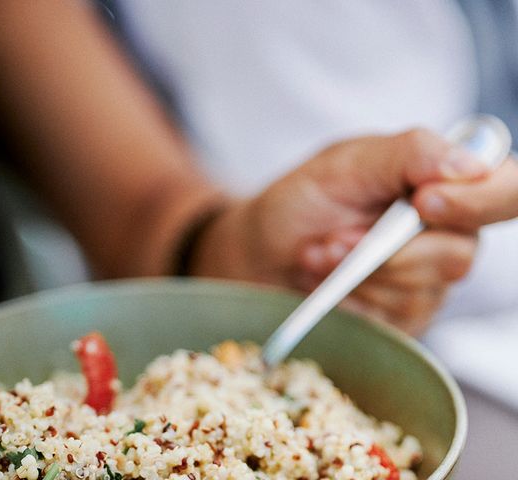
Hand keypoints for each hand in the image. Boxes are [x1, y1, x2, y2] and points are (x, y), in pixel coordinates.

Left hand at [191, 129, 517, 333]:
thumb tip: (469, 165)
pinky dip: (352, 300)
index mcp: (442, 185)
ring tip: (319, 254)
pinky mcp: (402, 317)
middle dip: (384, 251)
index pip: (504, 191)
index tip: (424, 202)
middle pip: (458, 254)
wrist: (258, 253)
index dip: (482, 201)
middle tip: (332, 237)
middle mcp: (445, 235)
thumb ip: (407, 154)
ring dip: (358, 274)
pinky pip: (395, 319)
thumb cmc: (300, 203)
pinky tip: (325, 284)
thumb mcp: (344, 164)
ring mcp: (426, 281)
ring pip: (421, 290)